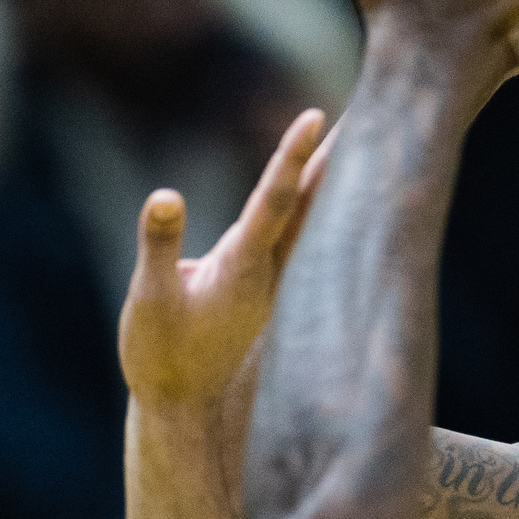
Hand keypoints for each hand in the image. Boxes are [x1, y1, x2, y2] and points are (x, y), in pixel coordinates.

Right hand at [117, 109, 329, 408]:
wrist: (182, 410)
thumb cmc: (160, 357)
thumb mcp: (149, 300)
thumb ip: (159, 246)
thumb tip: (166, 196)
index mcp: (242, 268)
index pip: (274, 201)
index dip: (291, 158)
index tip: (313, 115)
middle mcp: (269, 272)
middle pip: (310, 203)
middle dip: (334, 156)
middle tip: (368, 108)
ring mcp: (274, 283)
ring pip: (311, 221)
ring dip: (330, 179)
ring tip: (354, 137)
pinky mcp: (268, 291)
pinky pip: (302, 240)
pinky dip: (316, 208)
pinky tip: (328, 195)